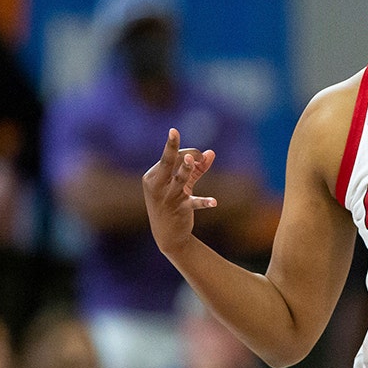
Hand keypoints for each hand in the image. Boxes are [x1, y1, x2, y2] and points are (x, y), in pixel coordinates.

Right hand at [143, 128, 217, 255]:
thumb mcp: (184, 185)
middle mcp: (158, 186)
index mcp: (153, 177)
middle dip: (170, 147)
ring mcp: (169, 198)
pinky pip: (194, 204)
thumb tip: (211, 152)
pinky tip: (214, 202)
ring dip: (186, 169)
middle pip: (167, 163)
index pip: (170, 158)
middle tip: (173, 132)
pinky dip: (204, 202)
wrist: (167, 235)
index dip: (188, 152)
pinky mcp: (180, 210)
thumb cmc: (173, 203)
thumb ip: (198, 169)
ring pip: (179, 180)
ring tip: (192, 159)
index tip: (201, 156)